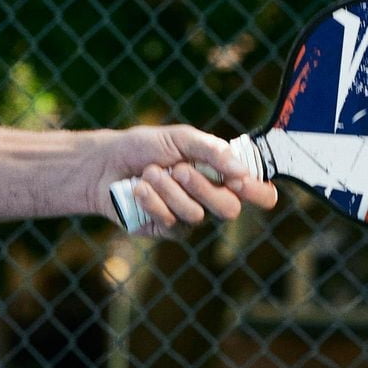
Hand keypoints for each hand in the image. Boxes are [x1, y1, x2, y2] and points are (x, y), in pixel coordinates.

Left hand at [94, 125, 277, 235]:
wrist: (106, 163)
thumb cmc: (146, 147)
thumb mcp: (180, 137)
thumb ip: (212, 150)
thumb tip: (242, 171)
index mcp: (224, 175)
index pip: (260, 193)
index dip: (257, 191)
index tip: (238, 180)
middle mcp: (212, 199)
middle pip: (230, 209)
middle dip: (202, 186)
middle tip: (177, 168)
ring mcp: (191, 217)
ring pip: (197, 215)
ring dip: (170, 190)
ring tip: (150, 172)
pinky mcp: (167, 230)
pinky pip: (171, 223)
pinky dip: (153, 202)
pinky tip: (139, 189)